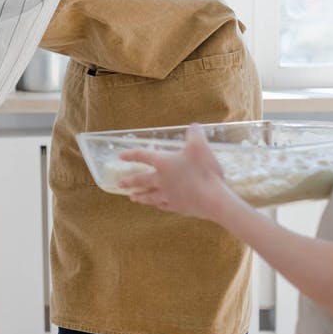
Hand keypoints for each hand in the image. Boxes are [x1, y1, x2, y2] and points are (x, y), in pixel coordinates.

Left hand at [117, 123, 236, 222]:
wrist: (213, 200)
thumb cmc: (204, 171)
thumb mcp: (200, 145)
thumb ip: (195, 133)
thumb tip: (193, 126)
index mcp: (163, 163)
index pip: (143, 156)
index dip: (131, 154)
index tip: (120, 156)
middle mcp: (162, 180)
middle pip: (141, 180)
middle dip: (129, 181)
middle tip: (119, 184)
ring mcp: (168, 196)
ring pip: (149, 196)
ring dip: (140, 196)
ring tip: (132, 198)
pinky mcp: (178, 207)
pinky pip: (163, 206)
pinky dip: (158, 205)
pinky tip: (157, 205)